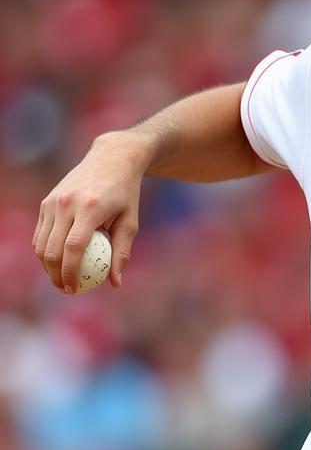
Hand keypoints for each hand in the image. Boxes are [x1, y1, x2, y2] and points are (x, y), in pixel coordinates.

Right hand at [33, 132, 149, 292]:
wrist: (111, 160)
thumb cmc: (126, 194)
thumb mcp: (131, 222)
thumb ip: (122, 252)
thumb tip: (115, 283)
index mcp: (90, 208)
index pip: (73, 247)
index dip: (70, 272)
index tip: (74, 289)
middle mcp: (66, 203)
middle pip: (51, 249)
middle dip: (54, 274)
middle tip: (65, 289)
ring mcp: (53, 201)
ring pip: (40, 242)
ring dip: (47, 265)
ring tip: (60, 279)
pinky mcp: (46, 201)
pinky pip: (41, 232)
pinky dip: (45, 249)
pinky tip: (57, 261)